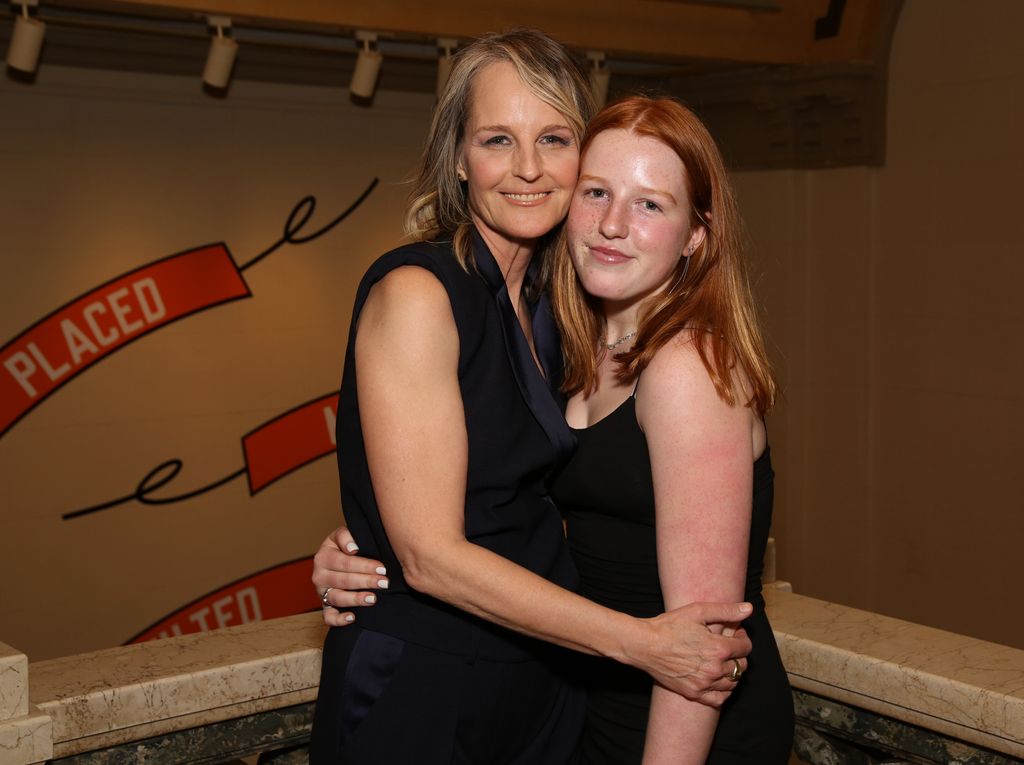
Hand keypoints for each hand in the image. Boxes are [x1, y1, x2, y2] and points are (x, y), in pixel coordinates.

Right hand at [312, 525, 387, 626]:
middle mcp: (319, 576)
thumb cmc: (344, 546)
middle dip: (365, 581)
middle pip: (343, 580)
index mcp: (323, 557)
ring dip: (355, 599)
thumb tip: (353, 548)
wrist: (336, 558)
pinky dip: (338, 619)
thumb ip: (345, 535)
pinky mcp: (324, 606)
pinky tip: (352, 618)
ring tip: (372, 599)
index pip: (345, 563)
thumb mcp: (341, 535)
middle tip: (384, 583)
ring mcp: (321, 592)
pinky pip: (328, 617)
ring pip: (337, 598)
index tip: (382, 569)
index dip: (364, 566)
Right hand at [630, 602, 752, 707]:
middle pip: (741, 666)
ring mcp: (704, 683)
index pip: (745, 647)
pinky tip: (718, 680)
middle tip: (728, 646)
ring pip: (733, 682)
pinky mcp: (693, 693)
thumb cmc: (669, 625)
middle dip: (739, 654)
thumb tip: (748, 609)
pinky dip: (724, 691)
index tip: (735, 633)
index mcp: (718, 648)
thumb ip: (726, 611)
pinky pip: (719, 698)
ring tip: (721, 661)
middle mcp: (714, 669)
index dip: (743, 638)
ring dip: (732, 671)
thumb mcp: (697, 611)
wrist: (645, 645)